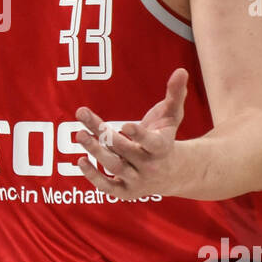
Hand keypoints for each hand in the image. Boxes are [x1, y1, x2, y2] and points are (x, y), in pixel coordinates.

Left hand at [73, 67, 189, 200]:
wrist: (173, 173)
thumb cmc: (167, 137)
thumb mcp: (172, 116)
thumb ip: (175, 94)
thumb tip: (181, 70)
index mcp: (162, 147)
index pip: (152, 143)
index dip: (139, 135)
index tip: (125, 125)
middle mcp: (150, 166)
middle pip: (124, 150)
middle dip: (104, 137)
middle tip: (83, 121)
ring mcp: (137, 180)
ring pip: (114, 167)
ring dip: (96, 152)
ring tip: (80, 135)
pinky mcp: (126, 191)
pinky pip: (108, 187)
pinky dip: (93, 177)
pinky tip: (81, 160)